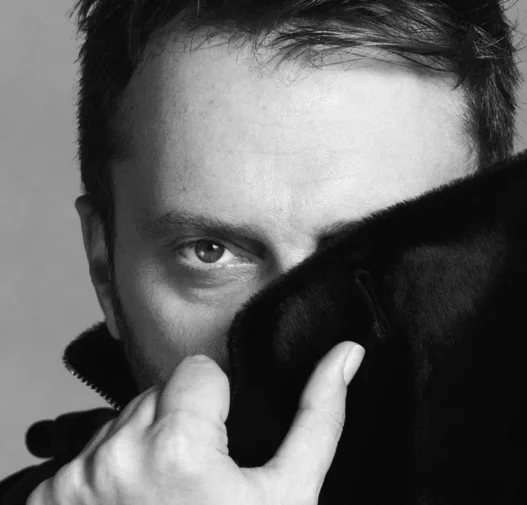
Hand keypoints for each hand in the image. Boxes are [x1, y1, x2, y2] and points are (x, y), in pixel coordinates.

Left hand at [27, 341, 364, 504]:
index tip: (220, 443)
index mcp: (177, 447)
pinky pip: (87, 455)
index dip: (216, 403)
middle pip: (156, 393)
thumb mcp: (289, 495)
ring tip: (164, 496)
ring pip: (121, 421)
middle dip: (178, 422)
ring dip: (143, 446)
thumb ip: (319, 415)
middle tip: (195, 477)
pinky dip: (109, 472)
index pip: (195, 369)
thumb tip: (348, 353)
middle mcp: (115, 456)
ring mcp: (73, 481)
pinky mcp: (46, 499)